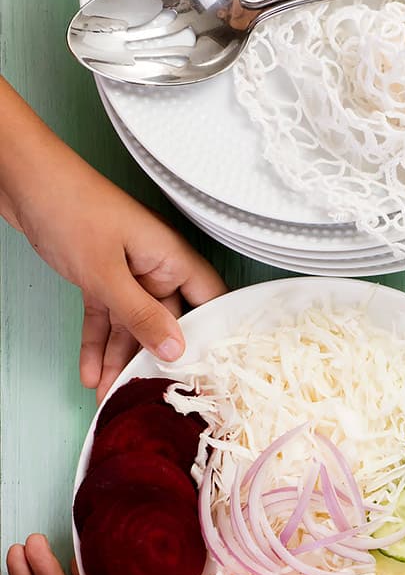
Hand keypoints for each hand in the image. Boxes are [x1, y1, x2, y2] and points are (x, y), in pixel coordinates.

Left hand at [0, 79, 225, 398]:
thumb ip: (141, 316)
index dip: (214, 339)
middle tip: (150, 396)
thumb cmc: (67, 204)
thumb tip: (175, 350)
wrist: (21, 179)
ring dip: (118, 361)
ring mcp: (127, 272)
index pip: (208, 303)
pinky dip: (97, 344)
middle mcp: (155, 266)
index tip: (209, 376)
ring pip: (131, 327)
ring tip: (112, 395)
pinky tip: (91, 372)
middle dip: (153, 362)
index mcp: (171, 256)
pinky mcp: (100, 275)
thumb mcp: (106, 273)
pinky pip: (105, 318)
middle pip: (165, 324)